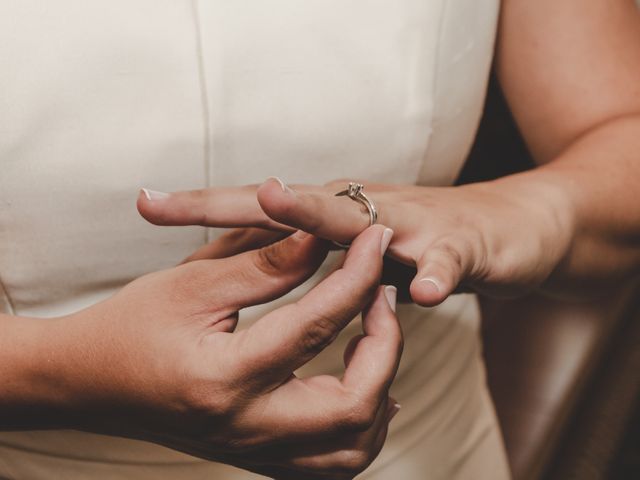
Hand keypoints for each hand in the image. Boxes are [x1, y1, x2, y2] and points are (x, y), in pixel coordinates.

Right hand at [37, 225, 400, 478]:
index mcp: (223, 378)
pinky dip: (362, 425)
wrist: (87, 382)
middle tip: (380, 295)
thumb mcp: (193, 283)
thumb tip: (323, 239)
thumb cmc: (130, 326)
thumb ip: (266, 263)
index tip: (375, 238)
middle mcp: (245, 428)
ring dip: (381, 388)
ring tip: (372, 336)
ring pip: (354, 448)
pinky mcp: (257, 458)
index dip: (356, 274)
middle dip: (384, 344)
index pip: (315, 325)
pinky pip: (332, 462)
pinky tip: (365, 387)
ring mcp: (254, 453)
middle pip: (353, 406)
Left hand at [138, 176, 574, 305]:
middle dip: (240, 200)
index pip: (260, 210)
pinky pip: (445, 260)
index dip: (204, 207)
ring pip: (363, 219)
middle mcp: (363, 209)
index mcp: (332, 214)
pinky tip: (421, 291)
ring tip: (276, 202)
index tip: (145, 204)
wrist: (503, 230)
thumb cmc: (416, 240)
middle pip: (297, 203)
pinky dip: (434, 273)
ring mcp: (410, 224)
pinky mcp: (460, 245)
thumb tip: (248, 261)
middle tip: (178, 201)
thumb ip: (306, 254)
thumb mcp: (353, 247)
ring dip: (319, 214)